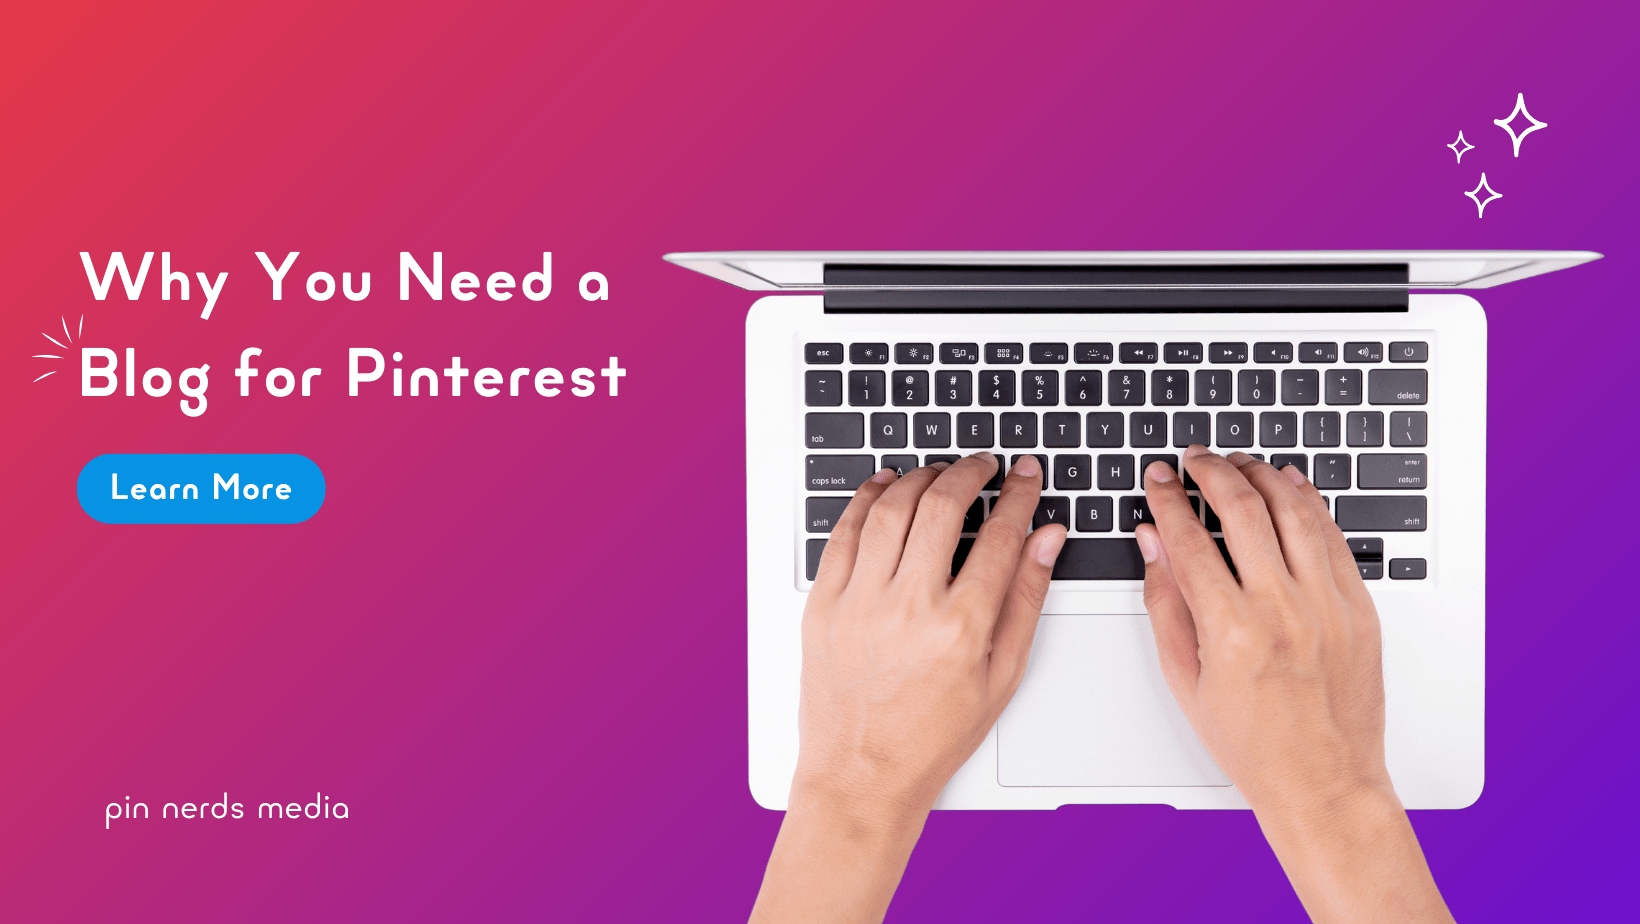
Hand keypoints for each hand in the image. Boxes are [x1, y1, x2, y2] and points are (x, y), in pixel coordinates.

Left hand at [750, 452, 1065, 923]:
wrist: (862, 773)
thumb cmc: (933, 735)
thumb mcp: (1001, 675)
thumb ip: (1025, 598)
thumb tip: (1046, 538)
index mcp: (961, 628)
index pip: (999, 536)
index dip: (1019, 495)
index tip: (1026, 475)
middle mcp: (908, 608)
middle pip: (942, 507)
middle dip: (970, 472)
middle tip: (984, 464)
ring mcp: (859, 603)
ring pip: (891, 509)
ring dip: (920, 478)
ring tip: (940, 472)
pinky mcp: (823, 605)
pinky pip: (845, 532)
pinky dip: (867, 499)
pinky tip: (886, 485)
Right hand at [1136, 447, 1452, 922]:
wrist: (1324, 781)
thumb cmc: (1252, 744)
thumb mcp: (1185, 679)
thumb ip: (1165, 603)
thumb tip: (1152, 544)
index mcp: (1231, 632)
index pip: (1189, 540)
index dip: (1168, 500)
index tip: (1159, 479)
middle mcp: (1282, 611)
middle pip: (1243, 510)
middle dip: (1213, 471)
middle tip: (1195, 457)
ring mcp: (1328, 606)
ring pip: (1294, 511)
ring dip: (1262, 476)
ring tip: (1240, 463)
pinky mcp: (1360, 608)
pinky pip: (1333, 538)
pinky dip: (1310, 503)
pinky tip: (1290, 486)